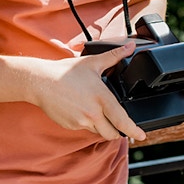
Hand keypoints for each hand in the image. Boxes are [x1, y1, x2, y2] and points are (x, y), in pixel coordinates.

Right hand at [26, 41, 146, 141]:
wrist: (41, 82)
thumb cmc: (65, 72)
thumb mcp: (92, 62)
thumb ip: (114, 56)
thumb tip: (130, 47)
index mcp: (101, 98)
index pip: (122, 120)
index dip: (134, 130)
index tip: (141, 135)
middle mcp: (92, 113)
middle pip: (112, 133)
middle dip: (118, 131)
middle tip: (119, 125)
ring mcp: (81, 121)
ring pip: (98, 131)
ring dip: (102, 127)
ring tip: (98, 112)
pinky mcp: (71, 126)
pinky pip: (85, 129)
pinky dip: (88, 123)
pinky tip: (83, 111)